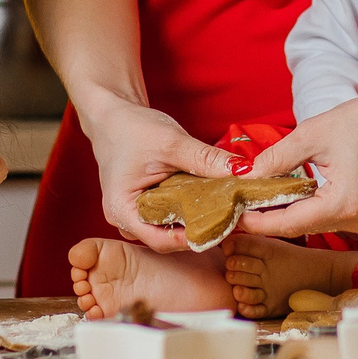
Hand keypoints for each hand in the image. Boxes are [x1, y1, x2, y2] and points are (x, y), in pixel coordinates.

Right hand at [81, 94, 241, 252]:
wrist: (114, 116)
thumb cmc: (132, 128)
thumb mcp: (172, 142)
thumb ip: (206, 159)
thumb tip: (243, 172)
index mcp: (122, 210)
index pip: (161, 241)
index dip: (194, 238)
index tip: (224, 226)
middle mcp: (124, 220)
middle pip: (167, 239)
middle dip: (198, 229)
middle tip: (231, 218)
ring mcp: (133, 215)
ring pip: (168, 229)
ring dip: (194, 221)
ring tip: (223, 209)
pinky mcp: (143, 206)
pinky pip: (167, 217)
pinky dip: (187, 211)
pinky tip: (208, 201)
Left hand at [237, 93, 357, 240]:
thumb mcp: (312, 134)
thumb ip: (276, 159)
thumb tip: (247, 175)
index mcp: (344, 205)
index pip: (291, 223)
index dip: (260, 222)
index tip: (236, 218)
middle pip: (302, 226)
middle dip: (272, 216)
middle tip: (242, 205)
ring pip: (316, 222)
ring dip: (290, 211)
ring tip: (261, 198)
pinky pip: (331, 215)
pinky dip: (310, 206)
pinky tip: (292, 193)